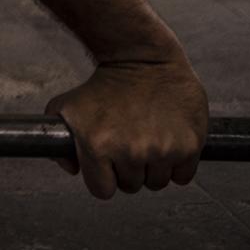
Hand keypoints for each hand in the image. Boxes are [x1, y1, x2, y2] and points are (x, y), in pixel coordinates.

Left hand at [46, 57, 207, 198]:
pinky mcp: (189, 145)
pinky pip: (183, 176)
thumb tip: (72, 169)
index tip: (107, 165)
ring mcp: (162, 149)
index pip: (102, 190)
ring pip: (157, 183)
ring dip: (152, 168)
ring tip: (147, 140)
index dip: (103, 178)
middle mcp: (131, 151)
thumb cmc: (103, 84)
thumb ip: (60, 144)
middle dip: (127, 171)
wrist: (143, 58)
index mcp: (98, 146)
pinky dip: (177, 165)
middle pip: (131, 187)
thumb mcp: (66, 108)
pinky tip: (167, 142)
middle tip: (128, 145)